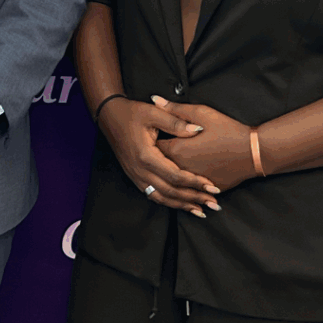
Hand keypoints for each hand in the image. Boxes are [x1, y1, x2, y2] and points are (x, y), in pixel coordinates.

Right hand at [98, 96, 220, 215]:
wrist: (109, 116)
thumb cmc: (130, 113)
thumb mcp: (153, 112)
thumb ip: (176, 122)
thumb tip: (197, 130)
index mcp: (146, 155)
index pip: (175, 175)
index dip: (195, 182)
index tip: (212, 186)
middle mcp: (139, 169)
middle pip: (170, 191)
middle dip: (193, 198)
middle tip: (213, 202)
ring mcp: (136, 175)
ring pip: (161, 197)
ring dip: (182, 205)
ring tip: (201, 210)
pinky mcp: (134, 176)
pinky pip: (153, 195)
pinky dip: (169, 202)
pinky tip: (181, 205)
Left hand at [153, 96, 257, 192]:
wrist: (255, 152)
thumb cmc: (228, 130)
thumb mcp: (201, 113)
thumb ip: (174, 109)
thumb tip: (154, 99)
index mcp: (177, 150)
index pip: (152, 146)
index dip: (151, 139)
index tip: (154, 133)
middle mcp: (182, 169)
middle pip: (160, 163)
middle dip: (158, 155)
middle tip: (162, 144)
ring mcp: (194, 182)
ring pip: (173, 177)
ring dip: (171, 168)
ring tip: (177, 158)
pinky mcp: (206, 189)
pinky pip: (190, 187)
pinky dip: (187, 180)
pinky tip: (192, 170)